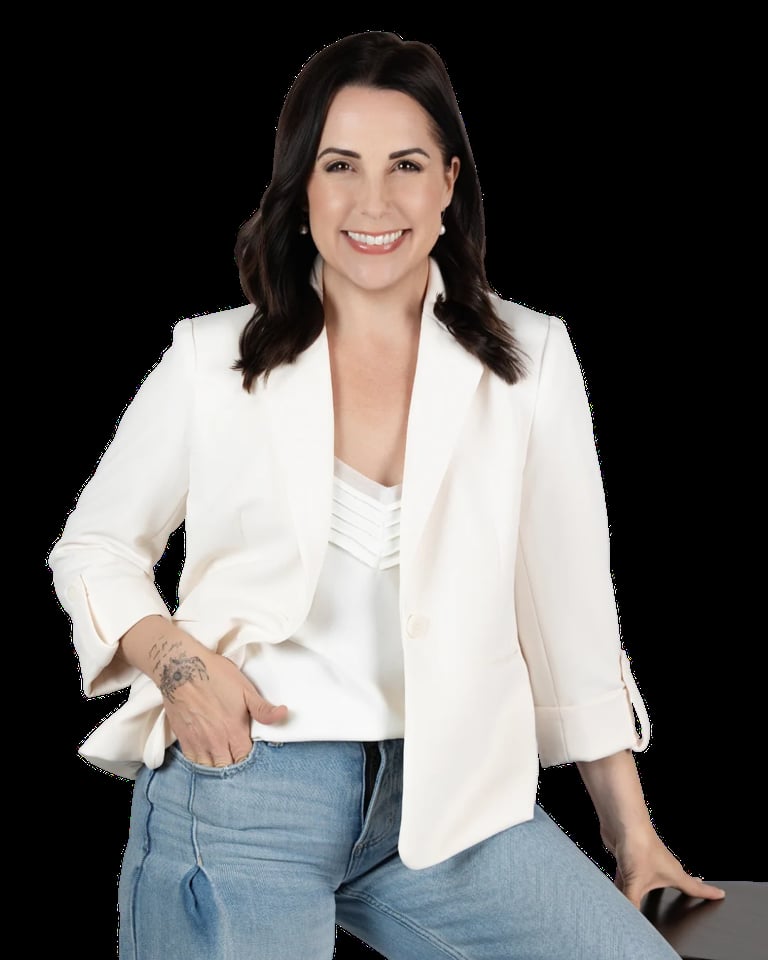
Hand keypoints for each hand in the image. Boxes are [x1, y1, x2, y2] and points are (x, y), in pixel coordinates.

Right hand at [159, 643, 287, 766]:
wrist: (181, 668)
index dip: (249, 758)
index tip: (249, 751)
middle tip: (236, 755)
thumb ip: (262, 709)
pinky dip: (200, 763)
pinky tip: (206, 755)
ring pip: (209, 768)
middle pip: (228, 767)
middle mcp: (216, 741)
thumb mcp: (245, 689)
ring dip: (217, 765)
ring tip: (222, 757)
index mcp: (234, 731)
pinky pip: (193, 762)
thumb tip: (283, 714)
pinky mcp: (183, 739)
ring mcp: (198, 742)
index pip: (245, 759)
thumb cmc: (214, 675)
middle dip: (234, 764)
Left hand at [602, 825, 725, 908]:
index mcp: (673, 873)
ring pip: (649, 879)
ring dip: (651, 887)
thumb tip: (630, 921)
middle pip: (676, 881)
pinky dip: (625, 884)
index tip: (721, 894)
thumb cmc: (638, 845)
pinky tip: (617, 890)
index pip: (695, 888)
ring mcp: (645, 861)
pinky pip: (629, 876)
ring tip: (654, 893)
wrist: (621, 821)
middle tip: (696, 889)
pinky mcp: (629, 858)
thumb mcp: (636, 881)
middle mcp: (662, 866)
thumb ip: (632, 903)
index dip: (708, 893)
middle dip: (685, 887)